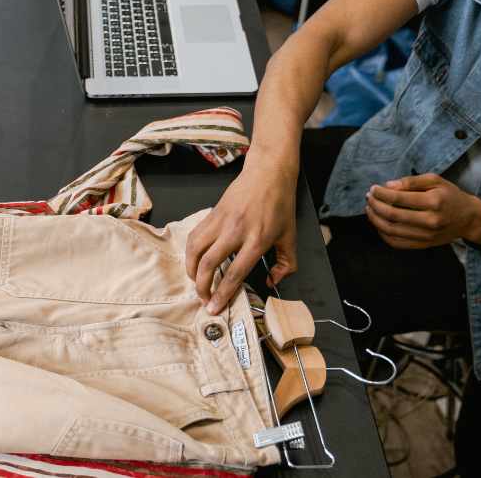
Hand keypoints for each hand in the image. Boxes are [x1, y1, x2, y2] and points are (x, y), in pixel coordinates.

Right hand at [186, 164, 298, 314]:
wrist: (268, 173)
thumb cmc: (280, 205)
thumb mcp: (290, 236)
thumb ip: (285, 264)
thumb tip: (272, 282)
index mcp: (257, 240)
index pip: (234, 273)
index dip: (222, 294)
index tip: (214, 308)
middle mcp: (235, 232)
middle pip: (209, 264)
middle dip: (202, 287)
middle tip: (203, 299)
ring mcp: (221, 221)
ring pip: (195, 249)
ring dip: (191, 270)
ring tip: (196, 282)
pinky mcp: (212, 213)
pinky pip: (194, 236)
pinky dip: (190, 253)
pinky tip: (194, 261)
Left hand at [365, 173, 480, 248]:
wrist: (469, 218)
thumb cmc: (450, 196)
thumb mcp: (435, 180)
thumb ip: (411, 181)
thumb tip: (388, 185)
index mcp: (433, 201)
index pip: (399, 199)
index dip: (381, 194)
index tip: (373, 188)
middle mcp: (430, 221)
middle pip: (393, 215)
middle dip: (375, 205)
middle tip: (369, 197)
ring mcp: (427, 236)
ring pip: (392, 231)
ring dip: (375, 219)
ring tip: (370, 209)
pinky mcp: (424, 245)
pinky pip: (397, 243)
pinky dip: (383, 234)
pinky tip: (379, 223)